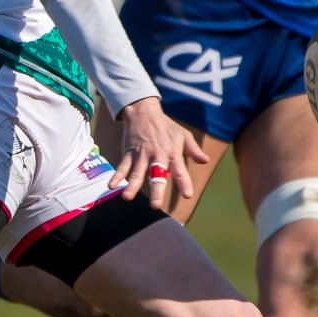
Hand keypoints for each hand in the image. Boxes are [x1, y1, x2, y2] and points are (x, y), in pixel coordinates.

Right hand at [108, 96, 208, 210]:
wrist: (143, 111)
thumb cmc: (165, 126)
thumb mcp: (183, 135)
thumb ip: (193, 150)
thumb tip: (205, 161)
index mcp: (172, 153)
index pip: (180, 170)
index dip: (184, 183)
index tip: (187, 195)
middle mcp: (157, 155)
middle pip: (156, 175)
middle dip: (156, 190)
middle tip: (155, 205)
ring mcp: (141, 154)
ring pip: (136, 172)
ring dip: (131, 185)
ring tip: (127, 197)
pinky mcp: (129, 152)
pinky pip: (123, 166)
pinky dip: (117, 176)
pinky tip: (112, 186)